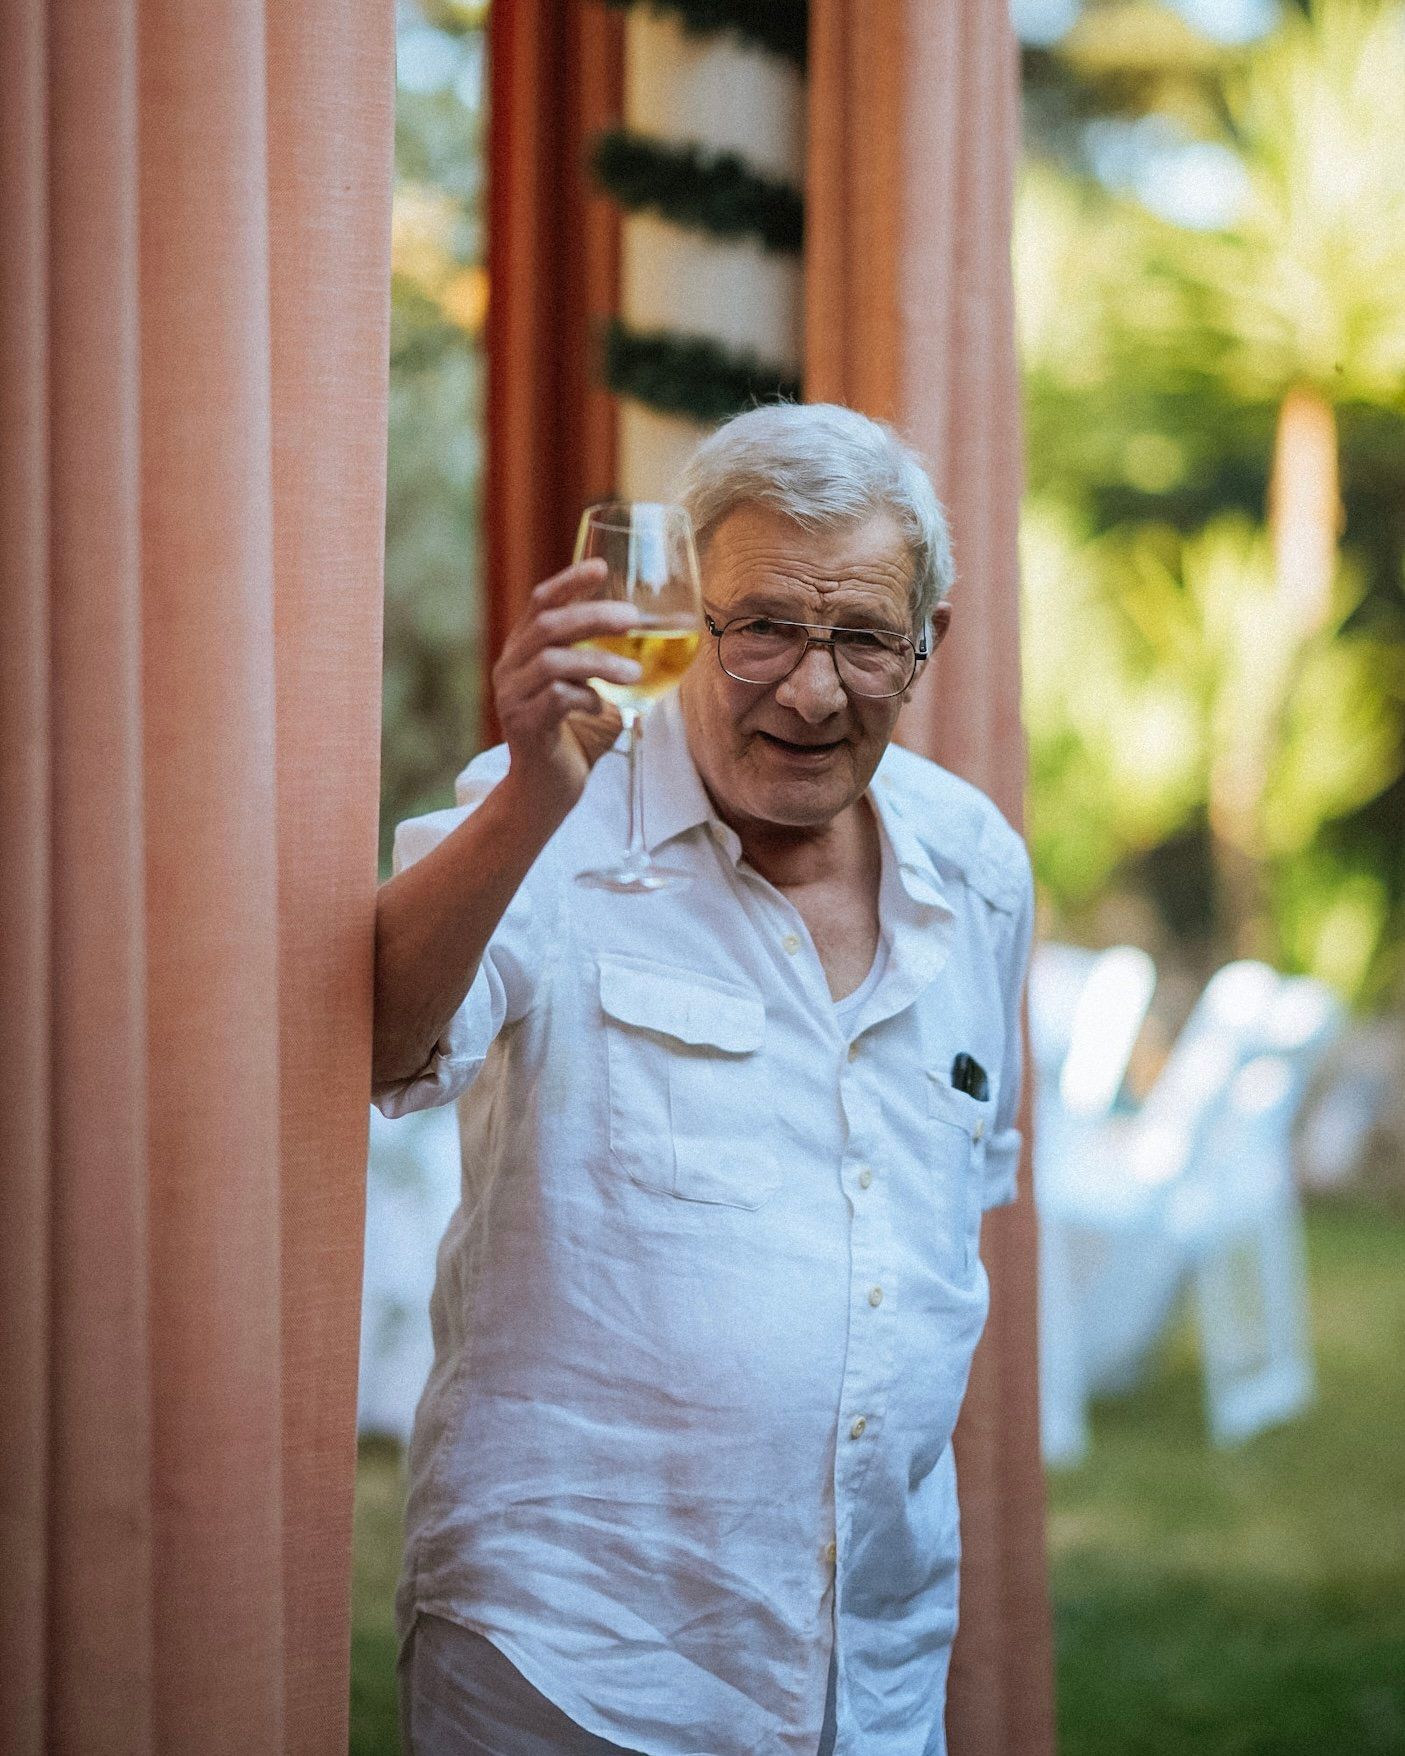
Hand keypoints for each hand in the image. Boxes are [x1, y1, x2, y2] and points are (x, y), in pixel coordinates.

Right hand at [491, 558, 641, 822]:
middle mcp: (510, 669)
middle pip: (549, 626)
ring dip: (599, 662)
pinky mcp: (525, 727)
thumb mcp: (585, 689)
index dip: (569, 582)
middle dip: (593, 616)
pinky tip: (603, 708)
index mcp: (523, 652)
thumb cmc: (572, 738)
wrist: (545, 793)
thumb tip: (647, 636)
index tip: (601, 567)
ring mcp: (513, 698)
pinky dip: (587, 698)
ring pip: (553, 662)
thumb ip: (598, 661)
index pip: (540, 603)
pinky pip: (556, 699)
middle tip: (632, 617)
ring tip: (633, 671)